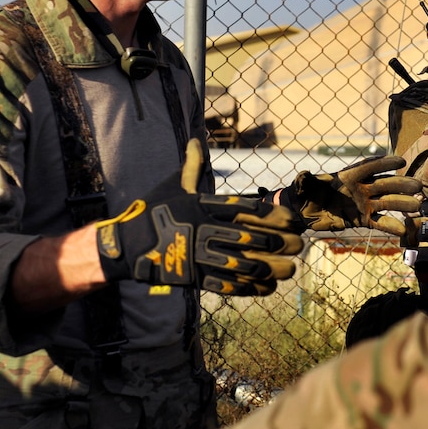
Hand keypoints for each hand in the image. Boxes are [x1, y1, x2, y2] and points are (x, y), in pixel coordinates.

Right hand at [95, 139, 302, 295]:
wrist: (127, 246)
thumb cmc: (154, 212)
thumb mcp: (174, 187)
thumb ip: (191, 166)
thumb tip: (196, 141)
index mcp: (204, 207)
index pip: (247, 210)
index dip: (274, 216)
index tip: (294, 221)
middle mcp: (205, 230)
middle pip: (253, 239)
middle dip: (282, 244)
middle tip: (300, 246)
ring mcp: (200, 256)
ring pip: (245, 265)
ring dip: (273, 269)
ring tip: (290, 270)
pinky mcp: (195, 278)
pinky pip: (229, 285)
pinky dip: (251, 287)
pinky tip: (268, 285)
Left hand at [286, 155, 421, 235]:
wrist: (304, 213)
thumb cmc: (304, 194)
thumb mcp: (303, 186)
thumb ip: (305, 181)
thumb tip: (302, 176)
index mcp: (348, 176)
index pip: (369, 167)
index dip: (384, 163)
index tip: (401, 161)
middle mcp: (361, 188)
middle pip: (384, 184)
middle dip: (401, 184)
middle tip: (418, 186)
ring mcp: (364, 203)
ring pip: (387, 202)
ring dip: (402, 204)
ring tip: (418, 206)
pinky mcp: (363, 219)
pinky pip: (379, 222)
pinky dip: (391, 226)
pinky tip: (404, 231)